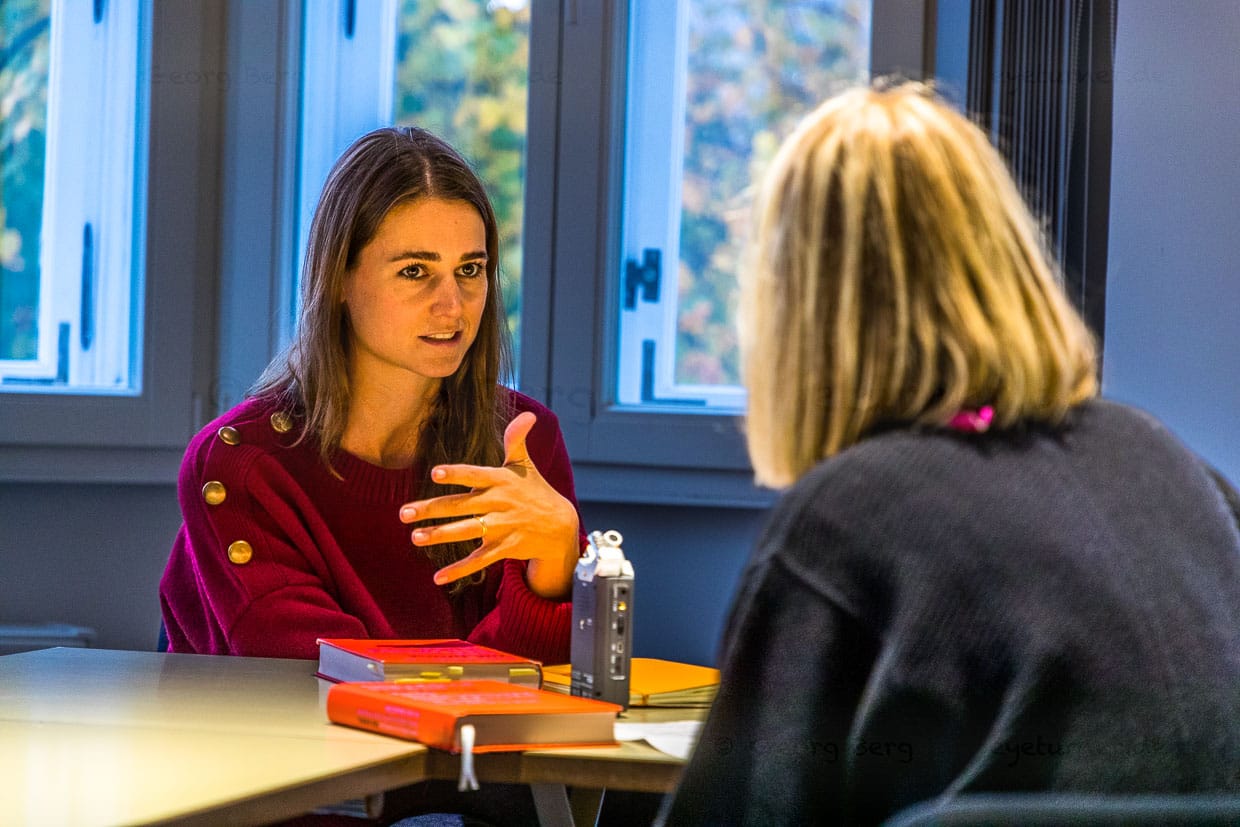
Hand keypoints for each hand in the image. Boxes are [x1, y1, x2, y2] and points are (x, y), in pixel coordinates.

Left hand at [398, 412, 579, 597]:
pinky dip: (459, 569)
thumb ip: (517, 441)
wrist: (560, 526)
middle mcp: (500, 503)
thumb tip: (528, 414)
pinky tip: (437, 577)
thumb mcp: (526, 466)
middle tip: (403, 513)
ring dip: (440, 536)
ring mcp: (502, 527)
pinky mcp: (505, 547)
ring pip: (466, 532)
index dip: (456, 474)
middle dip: (431, 510)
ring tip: (415, 537)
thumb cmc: (536, 491)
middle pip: (461, 506)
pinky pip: (479, 560)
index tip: (435, 473)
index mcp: (501, 480)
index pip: (475, 475)